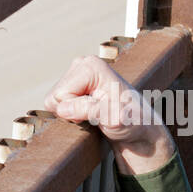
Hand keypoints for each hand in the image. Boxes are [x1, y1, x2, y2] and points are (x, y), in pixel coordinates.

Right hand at [43, 56, 175, 174]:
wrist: (139, 127)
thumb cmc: (131, 121)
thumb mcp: (114, 119)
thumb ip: (91, 111)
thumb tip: (64, 108)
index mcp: (91, 66)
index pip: (60, 96)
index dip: (75, 111)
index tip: (97, 112)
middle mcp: (82, 64)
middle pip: (53, 98)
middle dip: (70, 112)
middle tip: (94, 115)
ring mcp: (77, 74)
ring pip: (53, 102)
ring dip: (71, 114)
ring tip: (93, 114)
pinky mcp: (74, 84)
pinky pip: (57, 104)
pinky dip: (70, 113)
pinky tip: (88, 112)